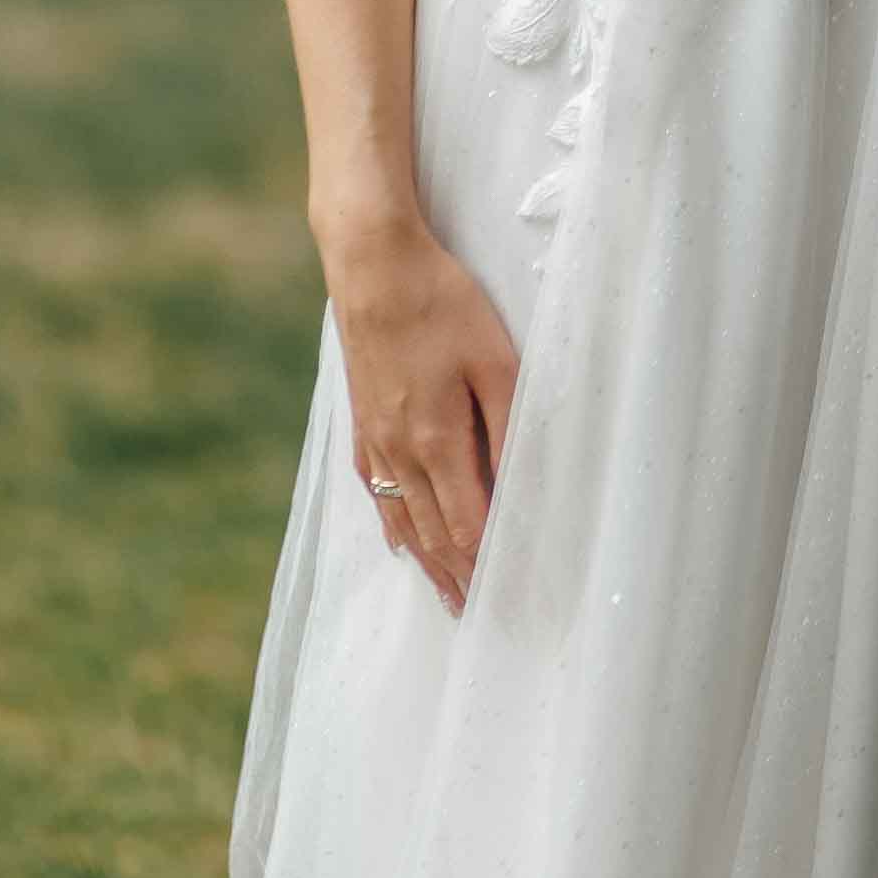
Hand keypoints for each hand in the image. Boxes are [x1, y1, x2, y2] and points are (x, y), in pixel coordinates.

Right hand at [316, 205, 520, 610]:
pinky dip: (392, 523)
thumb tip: (516, 484)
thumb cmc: (441, 304)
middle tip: (479, 612)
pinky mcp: (361, 420)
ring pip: (403, 518)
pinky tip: (398, 538)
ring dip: (426, 560)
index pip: (467, 524)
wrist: (371, 265)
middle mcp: (400, 451)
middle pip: (433, 532)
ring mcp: (375, 438)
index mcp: (436, 440)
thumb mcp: (494, 359)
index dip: (486, 562)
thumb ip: (507, 427)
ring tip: (445, 592)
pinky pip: (376, 490)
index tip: (507, 592)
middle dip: (458, 575)